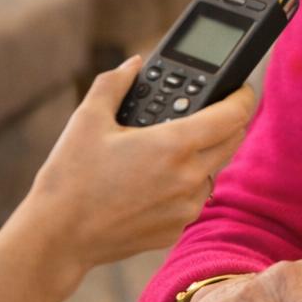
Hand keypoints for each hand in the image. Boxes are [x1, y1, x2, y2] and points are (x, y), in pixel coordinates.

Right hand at [24, 57, 253, 277]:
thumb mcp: (88, 119)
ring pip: (214, 170)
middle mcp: (189, 178)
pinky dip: (184, 184)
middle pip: (232, 140)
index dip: (242, 96)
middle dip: (226, 121)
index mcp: (175, 145)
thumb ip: (115, 83)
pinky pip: (194, 199)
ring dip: (205, 154)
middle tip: (207, 111)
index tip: (239, 89)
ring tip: (170, 146)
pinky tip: (153, 179)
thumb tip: (134, 64)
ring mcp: (186, 208)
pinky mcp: (176, 230)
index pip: (234, 114)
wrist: (58, 236)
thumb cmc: (70, 177)